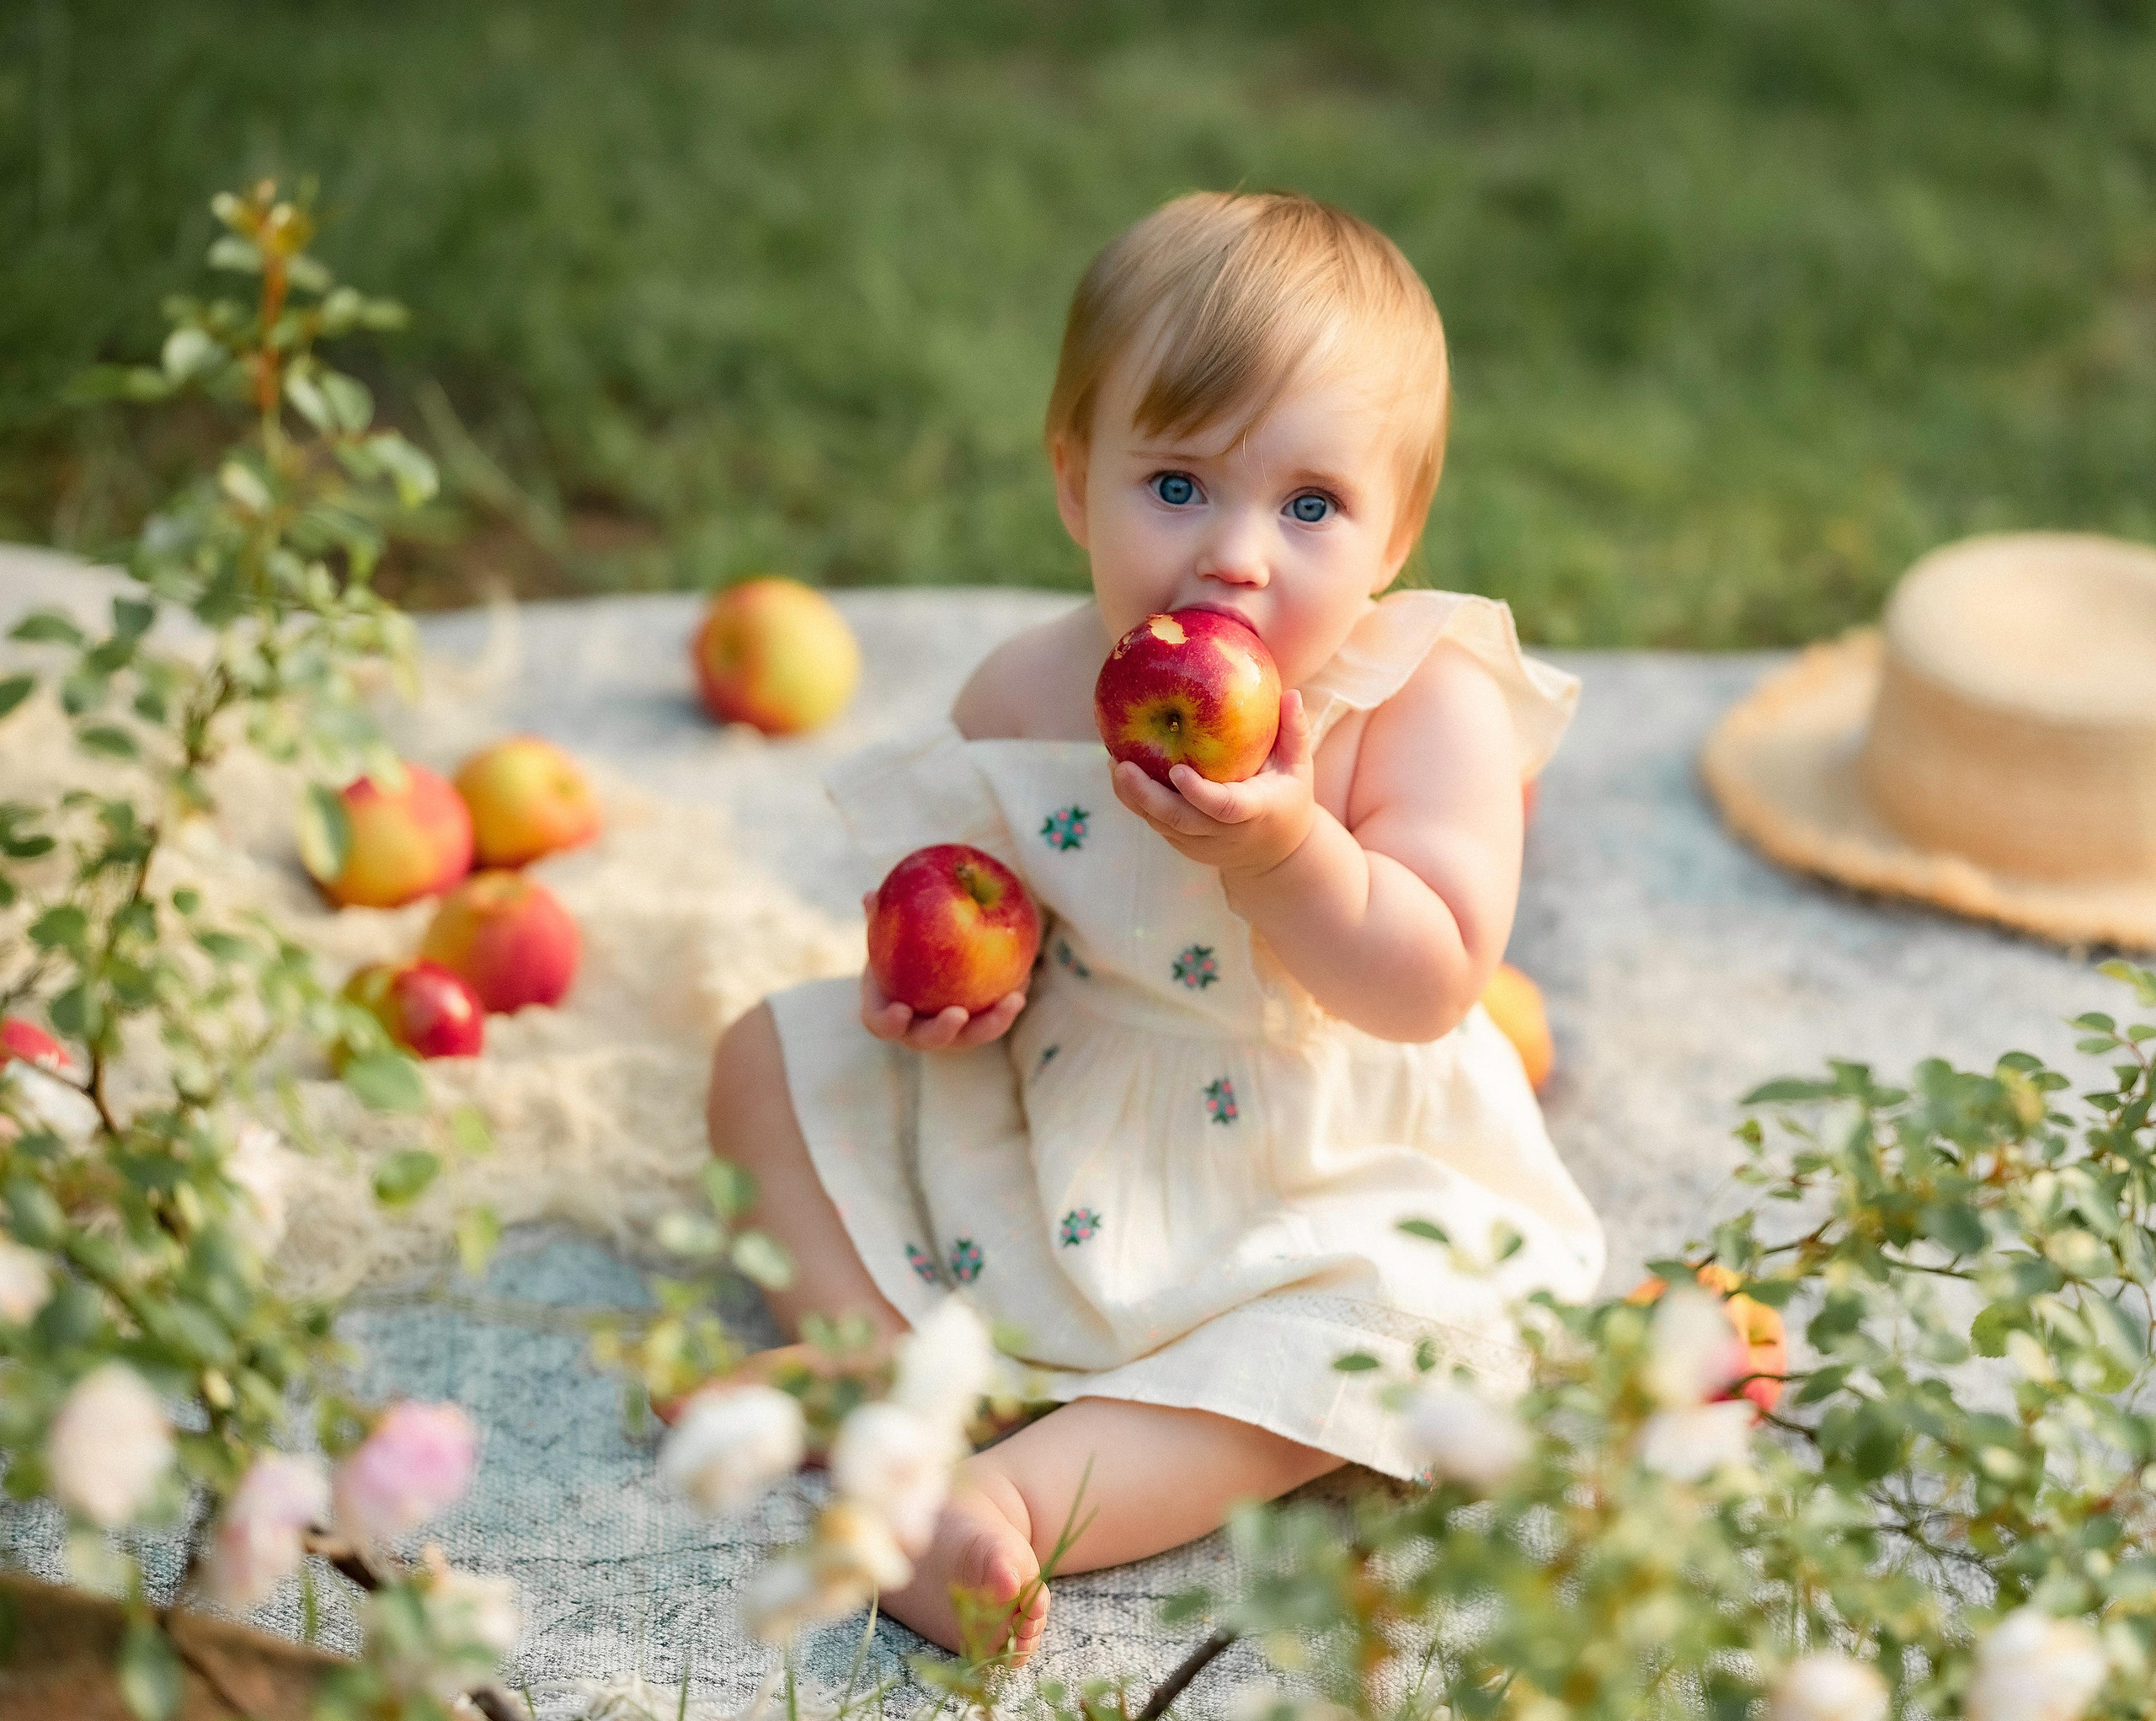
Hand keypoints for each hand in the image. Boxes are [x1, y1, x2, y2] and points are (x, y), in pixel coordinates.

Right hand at [858, 895, 1028, 1049]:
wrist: (919, 967)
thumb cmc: (894, 948)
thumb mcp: (884, 933)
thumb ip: (877, 918)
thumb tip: (869, 895)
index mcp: (886, 1013)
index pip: (881, 1025)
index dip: (889, 1022)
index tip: (902, 1009)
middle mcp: (916, 1030)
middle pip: (928, 1039)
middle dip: (943, 1030)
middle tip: (958, 1014)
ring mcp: (947, 1034)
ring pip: (970, 1037)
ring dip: (993, 1023)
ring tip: (1014, 999)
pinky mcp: (973, 1026)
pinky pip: (991, 1020)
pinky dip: (1006, 1005)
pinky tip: (1024, 980)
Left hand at [1109, 688, 1317, 880]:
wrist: (1275, 854)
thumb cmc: (1287, 799)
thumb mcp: (1299, 768)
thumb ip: (1295, 732)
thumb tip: (1291, 693)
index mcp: (1254, 812)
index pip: (1224, 808)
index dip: (1199, 793)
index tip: (1176, 770)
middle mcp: (1223, 834)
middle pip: (1179, 820)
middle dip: (1146, 795)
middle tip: (1121, 764)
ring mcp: (1199, 843)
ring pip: (1160, 824)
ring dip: (1133, 796)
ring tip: (1114, 762)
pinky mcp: (1182, 845)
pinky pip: (1155, 823)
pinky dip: (1136, 800)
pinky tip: (1120, 771)